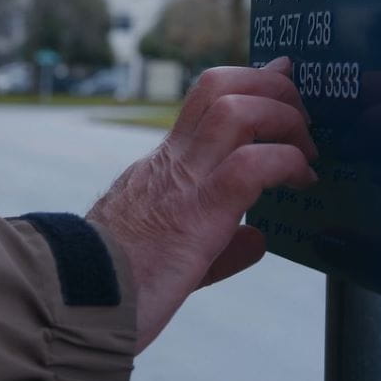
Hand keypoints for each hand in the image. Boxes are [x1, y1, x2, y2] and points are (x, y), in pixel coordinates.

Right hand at [87, 57, 317, 352]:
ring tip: (304, 149)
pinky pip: (249, 166)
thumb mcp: (174, 255)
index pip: (206, 101)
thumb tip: (256, 238)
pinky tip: (300, 181)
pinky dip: (284, 162)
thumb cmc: (120, 290)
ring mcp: (182, 182)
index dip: (250, 79)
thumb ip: (220, 243)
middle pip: (220, 84)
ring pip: (235, 109)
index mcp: (162, 168)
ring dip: (281, 117)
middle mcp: (171, 162)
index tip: (281, 73)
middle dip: (271, 86)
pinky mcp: (196, 213)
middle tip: (302, 119)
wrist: (76, 307)